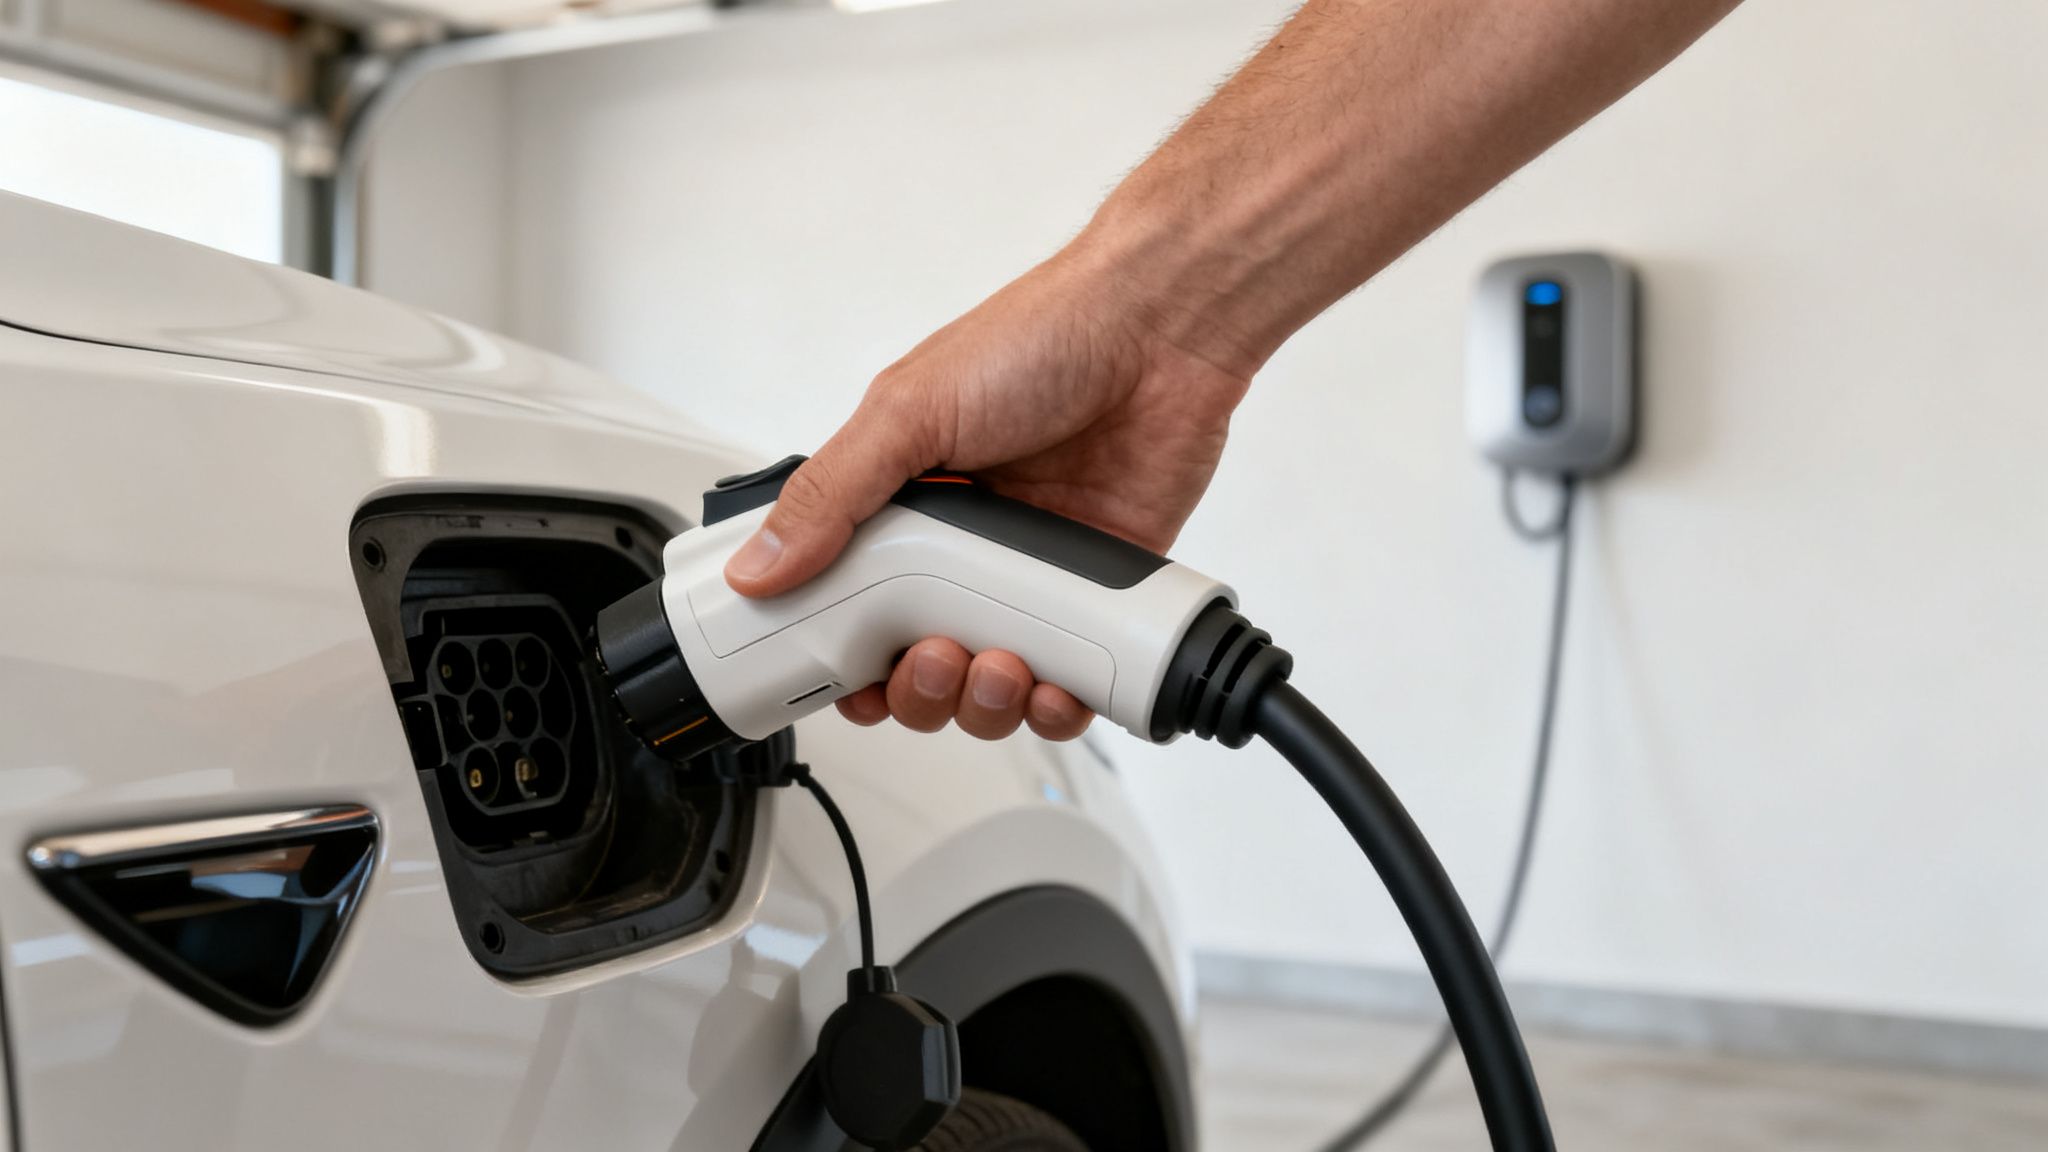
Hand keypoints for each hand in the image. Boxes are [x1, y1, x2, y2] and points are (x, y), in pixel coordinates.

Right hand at [722, 236, 1251, 740]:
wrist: (1160, 333)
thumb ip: (831, 495)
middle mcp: (963, 549)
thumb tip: (757, 567)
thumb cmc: (1040, 341)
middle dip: (918, 689)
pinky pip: (1070, 683)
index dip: (844, 660)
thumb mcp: (908, 411)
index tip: (847, 683)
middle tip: (932, 660)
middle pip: (917, 664)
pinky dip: (1057, 707)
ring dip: (983, 703)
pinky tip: (1053, 687)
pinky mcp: (1098, 595)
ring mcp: (1031, 576)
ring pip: (991, 687)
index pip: (852, 608)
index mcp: (904, 505)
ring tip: (996, 668)